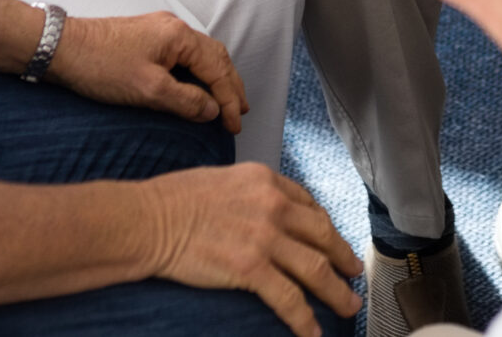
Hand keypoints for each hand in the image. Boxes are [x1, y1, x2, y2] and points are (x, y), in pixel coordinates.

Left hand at [47, 9, 247, 133]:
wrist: (61, 48)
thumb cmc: (101, 66)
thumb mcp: (148, 90)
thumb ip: (185, 100)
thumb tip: (212, 110)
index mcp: (179, 37)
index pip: (218, 69)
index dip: (230, 99)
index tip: (235, 125)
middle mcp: (174, 28)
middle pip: (216, 57)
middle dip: (231, 85)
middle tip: (241, 111)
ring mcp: (159, 31)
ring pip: (201, 55)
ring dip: (216, 78)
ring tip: (225, 101)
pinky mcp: (145, 38)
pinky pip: (184, 55)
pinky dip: (198, 73)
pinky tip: (195, 86)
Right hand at [146, 162, 362, 336]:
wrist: (147, 219)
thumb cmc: (172, 201)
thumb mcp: (222, 181)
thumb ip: (250, 195)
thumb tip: (262, 213)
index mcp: (265, 180)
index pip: (309, 205)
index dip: (326, 228)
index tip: (332, 242)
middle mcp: (272, 205)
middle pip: (323, 235)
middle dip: (343, 258)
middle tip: (354, 274)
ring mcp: (264, 237)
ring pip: (316, 269)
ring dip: (337, 292)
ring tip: (348, 306)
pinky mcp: (251, 267)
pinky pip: (289, 298)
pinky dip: (305, 318)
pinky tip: (313, 331)